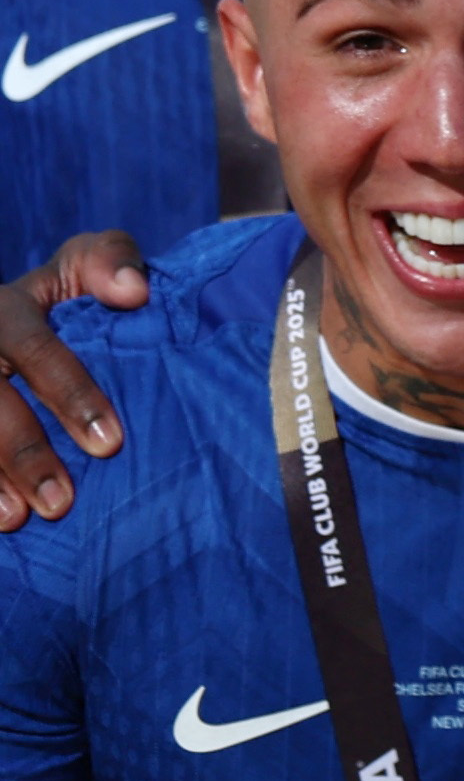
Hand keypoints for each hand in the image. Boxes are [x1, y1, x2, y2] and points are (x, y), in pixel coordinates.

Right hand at [0, 233, 142, 533]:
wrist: (8, 323)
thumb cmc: (65, 301)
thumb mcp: (83, 266)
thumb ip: (111, 261)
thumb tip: (133, 290)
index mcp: (6, 308)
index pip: (35, 348)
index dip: (70, 393)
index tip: (110, 443)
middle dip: (21, 449)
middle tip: (61, 501)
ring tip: (18, 519)